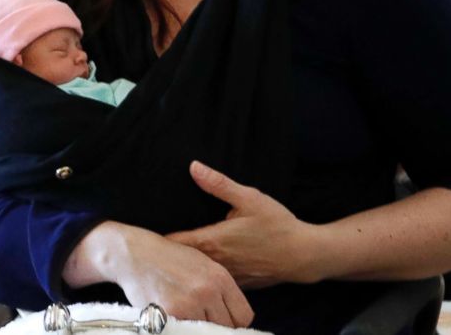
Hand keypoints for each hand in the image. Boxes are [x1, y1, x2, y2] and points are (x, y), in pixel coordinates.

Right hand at [63, 221, 253, 327]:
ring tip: (184, 314)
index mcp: (220, 277)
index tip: (222, 322)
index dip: (233, 322)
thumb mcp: (202, 264)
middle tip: (199, 319)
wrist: (135, 254)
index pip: (243, 316)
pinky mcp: (170, 314)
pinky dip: (180, 328)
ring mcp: (190, 303)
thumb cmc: (168, 258)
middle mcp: (208, 290)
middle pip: (227, 328)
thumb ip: (219, 288)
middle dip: (215, 327)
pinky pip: (185, 332)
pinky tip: (171, 316)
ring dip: (196, 328)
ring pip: (205, 331)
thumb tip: (231, 315)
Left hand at [166, 161, 315, 287]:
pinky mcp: (237, 284)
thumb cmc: (276, 225)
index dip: (158, 239)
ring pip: (198, 272)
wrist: (303, 255)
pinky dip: (206, 272)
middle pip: (181, 260)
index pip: (174, 244)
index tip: (148, 232)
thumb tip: (194, 167)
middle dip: (169, 251)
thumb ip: (219, 184)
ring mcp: (226, 276)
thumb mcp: (249, 198)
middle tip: (155, 240)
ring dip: (187, 264)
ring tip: (175, 253)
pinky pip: (214, 278)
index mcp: (212, 241)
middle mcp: (215, 263)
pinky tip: (205, 264)